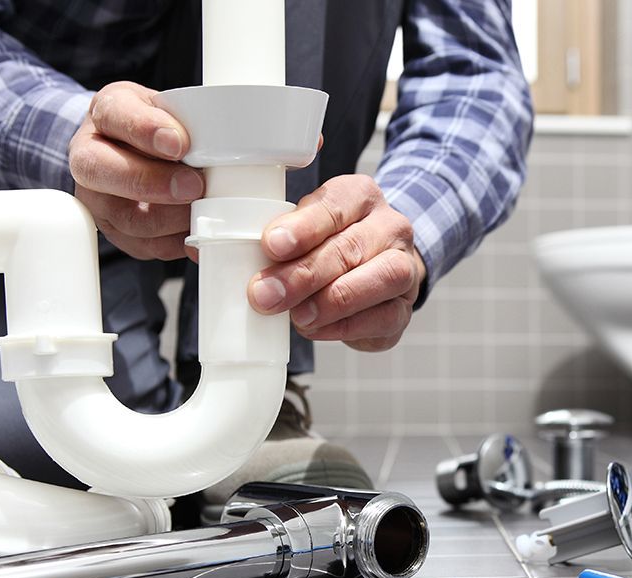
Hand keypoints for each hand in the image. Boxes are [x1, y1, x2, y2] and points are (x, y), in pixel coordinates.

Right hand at [68, 81, 203, 260]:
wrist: (140, 153)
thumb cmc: (156, 128)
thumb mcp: (168, 107)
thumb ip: (184, 120)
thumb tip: (211, 147)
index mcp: (105, 114)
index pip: (114, 115)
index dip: (145, 130)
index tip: (178, 142)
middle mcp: (91, 158)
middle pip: (102, 173)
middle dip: (153, 183)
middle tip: (193, 185)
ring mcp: (100, 201)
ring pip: (128, 219)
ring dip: (172, 218)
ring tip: (201, 208)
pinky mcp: (120, 234)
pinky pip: (147, 246)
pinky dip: (178, 241)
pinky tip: (198, 229)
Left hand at [247, 174, 426, 351]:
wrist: (378, 270)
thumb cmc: (331, 245)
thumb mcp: (304, 228)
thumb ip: (275, 239)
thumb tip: (226, 260)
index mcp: (361, 196)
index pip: (334, 206)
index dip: (302, 227)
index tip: (271, 245)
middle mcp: (390, 227)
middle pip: (350, 247)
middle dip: (304, 274)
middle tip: (266, 294)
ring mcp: (405, 268)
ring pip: (379, 279)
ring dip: (332, 301)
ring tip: (297, 316)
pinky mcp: (404, 308)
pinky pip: (383, 318)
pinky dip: (345, 326)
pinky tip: (316, 328)